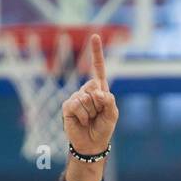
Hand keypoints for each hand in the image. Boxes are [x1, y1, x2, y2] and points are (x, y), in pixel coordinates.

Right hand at [61, 34, 118, 157]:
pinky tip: (82, 121)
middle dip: (99, 103)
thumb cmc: (103, 128)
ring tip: (90, 120)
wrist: (92, 144)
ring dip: (92, 112)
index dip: (96, 52)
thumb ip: (109, 101)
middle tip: (97, 114)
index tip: (95, 36)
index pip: (98, 68)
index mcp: (99, 90)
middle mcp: (86, 91)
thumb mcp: (113, 114)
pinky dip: (83, 116)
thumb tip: (97, 92)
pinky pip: (77, 105)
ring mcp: (76, 97)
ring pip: (86, 98)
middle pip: (94, 86)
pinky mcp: (68, 106)